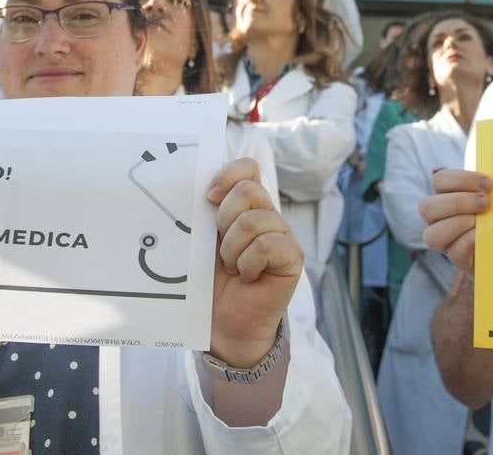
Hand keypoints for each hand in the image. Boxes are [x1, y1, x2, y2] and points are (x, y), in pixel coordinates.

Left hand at [206, 158, 301, 367]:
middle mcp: (266, 215)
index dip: (228, 175)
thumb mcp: (202, 242)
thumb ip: (204, 216)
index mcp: (245, 206)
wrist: (224, 323)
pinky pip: (267, 245)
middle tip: (220, 249)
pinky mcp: (293, 256)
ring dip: (232, 250)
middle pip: (248, 190)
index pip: (247, 167)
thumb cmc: (211, 282)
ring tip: (233, 268)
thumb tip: (199, 193)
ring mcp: (282, 235)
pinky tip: (248, 277)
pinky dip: (248, 264)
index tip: (208, 199)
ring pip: (253, 221)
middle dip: (223, 220)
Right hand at [419, 169, 491, 275]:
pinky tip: (485, 234)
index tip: (488, 183)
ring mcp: (444, 241)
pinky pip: (454, 252)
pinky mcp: (458, 260)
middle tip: (486, 203)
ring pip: (432, 235)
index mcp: (444, 195)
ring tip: (482, 221)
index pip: (439, 180)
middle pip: (427, 207)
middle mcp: (437, 219)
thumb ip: (491, 186)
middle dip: (458, 202)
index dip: (461, 179)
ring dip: (459, 224)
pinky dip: (469, 241)